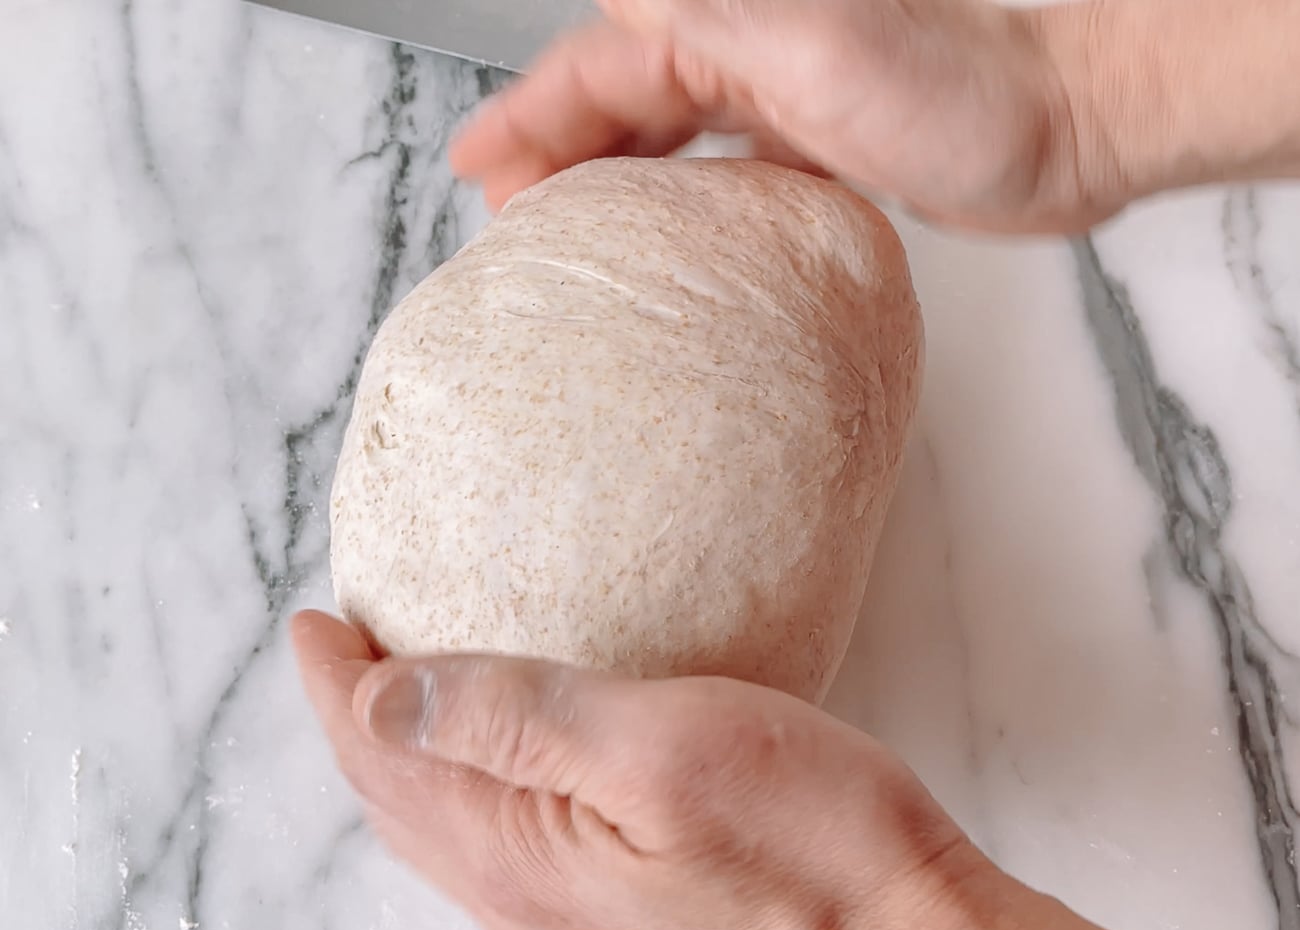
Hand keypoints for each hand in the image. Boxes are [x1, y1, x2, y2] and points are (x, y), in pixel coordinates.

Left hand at [292, 610, 1204, 929]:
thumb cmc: (812, 842)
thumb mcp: (661, 751)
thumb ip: (518, 720)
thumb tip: (384, 694)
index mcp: (520, 855)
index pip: (386, 755)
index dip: (338, 684)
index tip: (316, 622)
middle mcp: (527, 907)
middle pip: (401, 803)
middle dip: (358, 721)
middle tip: (346, 649)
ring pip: (446, 834)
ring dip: (408, 759)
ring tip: (402, 695)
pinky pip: (500, 856)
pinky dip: (467, 795)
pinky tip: (501, 769)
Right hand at [449, 0, 1116, 232]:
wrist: (1059, 124)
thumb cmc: (960, 90)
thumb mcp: (808, 44)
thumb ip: (698, 29)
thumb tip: (604, 15)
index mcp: (724, 17)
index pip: (595, 69)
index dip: (527, 116)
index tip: (477, 166)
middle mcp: (742, 48)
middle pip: (616, 100)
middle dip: (553, 152)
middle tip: (505, 216)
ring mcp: (775, 96)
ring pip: (657, 135)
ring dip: (604, 177)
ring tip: (561, 229)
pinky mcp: (811, 143)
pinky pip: (711, 167)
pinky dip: (672, 196)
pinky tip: (658, 232)